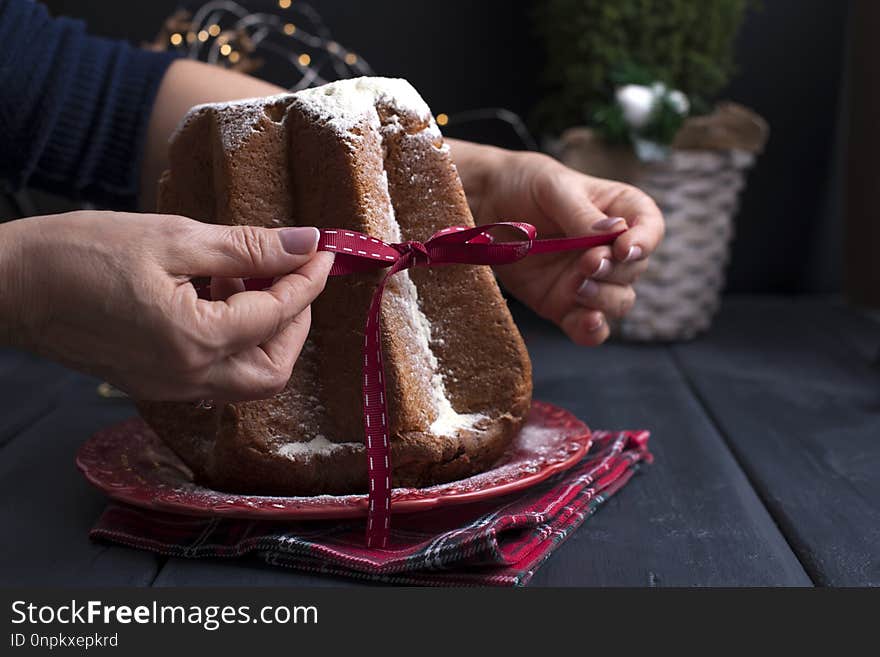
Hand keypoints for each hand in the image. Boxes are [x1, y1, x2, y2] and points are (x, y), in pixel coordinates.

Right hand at [0, 211, 332, 400]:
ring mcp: (171, 388)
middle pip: (274, 371)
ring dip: (265, 334)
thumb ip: (247, 248)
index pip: (278, 315)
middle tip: (292, 276)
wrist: (12, 285)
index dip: (308, 281)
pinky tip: (217, 298)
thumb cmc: (82, 252)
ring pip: (247, 380)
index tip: (323, 252)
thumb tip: (306, 244)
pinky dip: (233, 342)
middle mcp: (189, 378)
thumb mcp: (173, 238)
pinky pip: (215, 375)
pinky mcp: (156, 384)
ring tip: (246, 280)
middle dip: (294, 323)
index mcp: (196, 340)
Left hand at [453, 143, 663, 344]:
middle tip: (589, 263)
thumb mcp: (553, 188)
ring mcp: (590, 280)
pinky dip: (592, 331)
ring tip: (578, 286)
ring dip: (604, 299)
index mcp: (621, 212)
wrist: (487, 207)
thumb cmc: (526, 186)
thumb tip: (614, 234)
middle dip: (614, 270)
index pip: (651, 228)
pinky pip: (590, 328)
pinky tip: (587, 323)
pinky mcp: (565, 305)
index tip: (625, 248)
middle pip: (634, 270)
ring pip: (618, 301)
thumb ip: (581, 213)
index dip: (645, 241)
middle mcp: (612, 250)